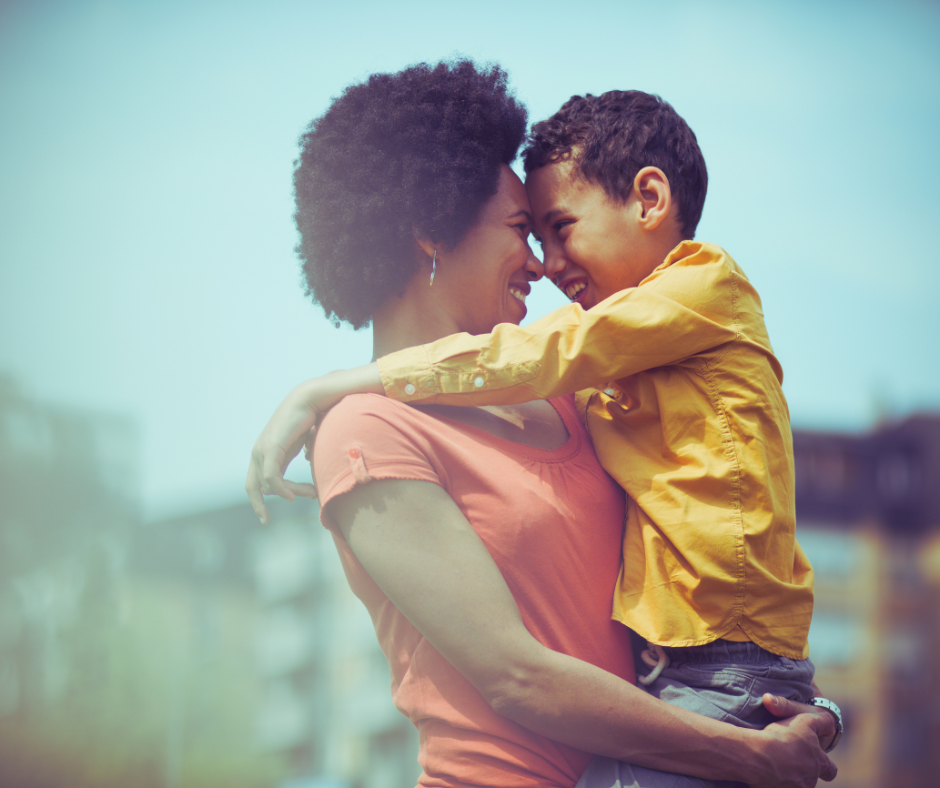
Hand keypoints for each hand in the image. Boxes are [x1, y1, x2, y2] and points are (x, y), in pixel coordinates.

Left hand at [246, 382, 322, 524]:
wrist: (310, 400)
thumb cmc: (310, 419)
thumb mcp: (303, 444)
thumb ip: (302, 456)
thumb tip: (310, 465)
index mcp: (264, 453)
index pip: (253, 483)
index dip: (257, 501)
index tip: (264, 519)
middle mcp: (259, 452)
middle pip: (253, 488)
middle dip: (259, 506)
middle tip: (266, 521)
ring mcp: (262, 450)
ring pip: (269, 485)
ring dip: (292, 492)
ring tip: (312, 492)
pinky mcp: (271, 448)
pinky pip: (271, 477)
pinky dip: (281, 489)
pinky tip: (294, 496)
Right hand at [752, 694, 837, 786]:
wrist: (757, 756)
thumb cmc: (783, 738)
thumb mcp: (805, 721)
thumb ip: (821, 721)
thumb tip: (831, 722)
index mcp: (819, 763)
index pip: (830, 770)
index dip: (826, 765)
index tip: (818, 760)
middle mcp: (809, 780)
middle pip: (810, 776)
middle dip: (802, 769)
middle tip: (789, 758)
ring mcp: (794, 787)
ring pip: (795, 782)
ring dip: (788, 774)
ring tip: (773, 761)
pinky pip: (778, 785)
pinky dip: (774, 779)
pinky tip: (764, 769)